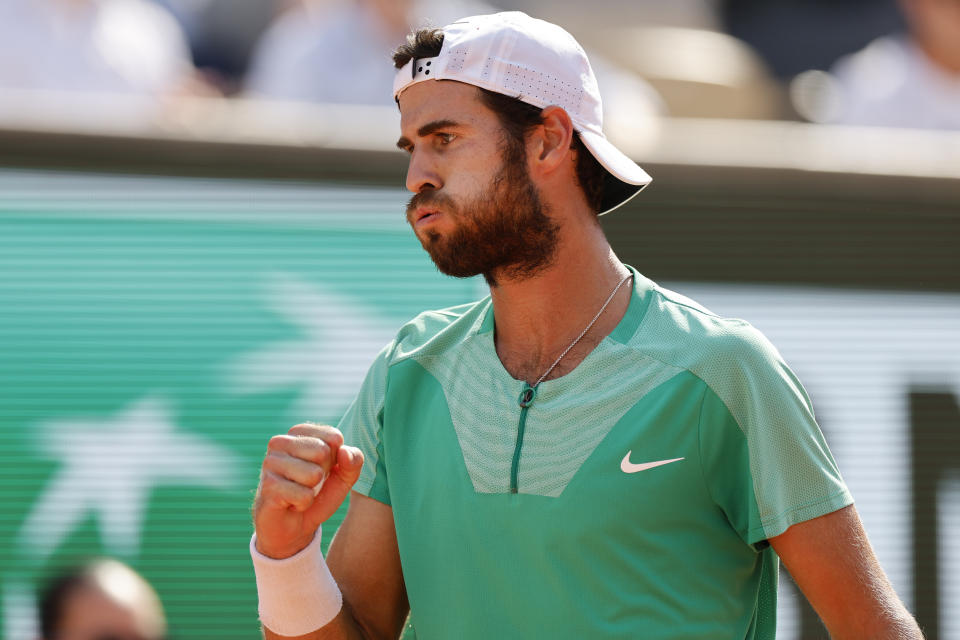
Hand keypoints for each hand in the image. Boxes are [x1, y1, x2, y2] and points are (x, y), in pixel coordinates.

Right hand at [253, 423, 363, 558]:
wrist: (292, 527)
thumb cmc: (317, 495)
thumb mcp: (343, 477)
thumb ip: (354, 461)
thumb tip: (344, 452)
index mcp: (299, 432)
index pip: (334, 437)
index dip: (336, 460)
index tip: (322, 469)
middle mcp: (280, 441)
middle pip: (322, 452)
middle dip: (323, 474)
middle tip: (309, 484)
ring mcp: (270, 462)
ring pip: (314, 474)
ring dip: (313, 491)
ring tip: (298, 492)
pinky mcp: (268, 485)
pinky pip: (304, 495)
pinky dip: (304, 504)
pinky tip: (291, 504)